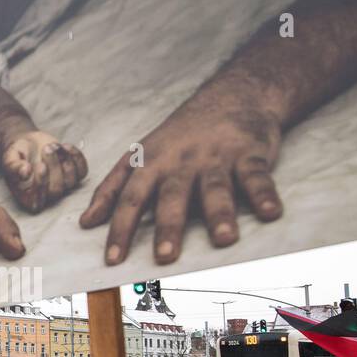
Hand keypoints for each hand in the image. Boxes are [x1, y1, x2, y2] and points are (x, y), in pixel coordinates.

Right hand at [1, 132, 88, 212]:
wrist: (28, 143)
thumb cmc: (17, 153)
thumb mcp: (10, 158)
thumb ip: (14, 166)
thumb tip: (25, 173)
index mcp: (27, 196)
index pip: (38, 202)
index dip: (42, 186)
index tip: (40, 165)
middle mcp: (46, 195)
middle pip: (56, 190)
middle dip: (54, 168)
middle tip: (46, 149)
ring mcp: (62, 185)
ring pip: (70, 181)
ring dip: (64, 160)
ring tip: (53, 145)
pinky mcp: (73, 174)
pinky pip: (82, 171)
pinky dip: (77, 157)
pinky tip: (66, 145)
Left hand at [80, 95, 282, 263]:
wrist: (233, 96)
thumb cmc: (180, 136)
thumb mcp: (141, 154)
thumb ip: (114, 188)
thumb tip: (86, 223)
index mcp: (152, 163)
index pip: (130, 199)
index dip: (120, 229)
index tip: (112, 260)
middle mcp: (181, 162)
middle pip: (172, 197)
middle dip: (168, 227)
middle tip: (165, 257)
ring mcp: (216, 157)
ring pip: (216, 188)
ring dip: (220, 214)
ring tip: (223, 239)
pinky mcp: (249, 152)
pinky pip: (256, 175)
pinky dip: (264, 194)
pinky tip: (270, 213)